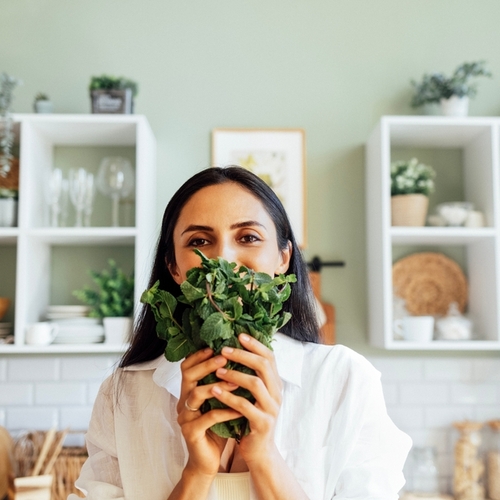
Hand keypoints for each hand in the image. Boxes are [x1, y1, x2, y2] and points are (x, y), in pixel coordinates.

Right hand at [177, 348, 240, 476]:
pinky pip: (208, 417)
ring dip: (217, 386)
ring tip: (236, 382)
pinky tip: (240, 409)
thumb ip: (222, 384)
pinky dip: (225, 411)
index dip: (200, 355)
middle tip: (225, 358)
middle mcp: (183, 401)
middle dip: (207, 364)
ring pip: (195, 394)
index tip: (218, 346)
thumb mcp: (219, 402)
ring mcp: (185, 417)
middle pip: (188, 375)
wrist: (207, 461)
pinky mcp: (191, 432)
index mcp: (188, 391)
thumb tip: (240, 359)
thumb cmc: (216, 428)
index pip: (187, 366)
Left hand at [210, 334, 282, 467]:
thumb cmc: (252, 418)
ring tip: (217, 370)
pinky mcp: (262, 424)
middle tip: (224, 350)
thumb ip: (251, 375)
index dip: (255, 344)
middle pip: (264, 366)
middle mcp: (277, 393)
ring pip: (256, 384)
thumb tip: (236, 350)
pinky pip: (245, 407)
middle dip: (243, 355)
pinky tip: (216, 391)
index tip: (239, 335)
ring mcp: (271, 409)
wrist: (259, 451)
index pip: (270, 357)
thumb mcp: (254, 395)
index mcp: (275, 384)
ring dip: (235, 374)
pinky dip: (229, 397)